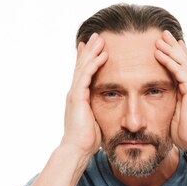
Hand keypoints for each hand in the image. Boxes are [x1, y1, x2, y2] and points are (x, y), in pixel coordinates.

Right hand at [60, 33, 107, 156]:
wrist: (77, 150)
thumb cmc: (88, 140)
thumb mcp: (97, 120)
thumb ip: (101, 111)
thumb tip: (111, 110)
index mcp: (79, 97)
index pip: (83, 73)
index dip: (88, 59)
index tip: (95, 48)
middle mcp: (74, 93)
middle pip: (82, 65)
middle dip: (89, 50)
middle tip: (97, 36)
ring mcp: (74, 94)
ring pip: (83, 67)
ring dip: (92, 52)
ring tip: (100, 39)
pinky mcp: (77, 98)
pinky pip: (86, 76)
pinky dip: (94, 64)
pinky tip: (102, 55)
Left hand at [154, 30, 186, 150]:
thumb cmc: (185, 133)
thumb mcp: (174, 114)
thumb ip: (170, 103)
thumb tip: (159, 100)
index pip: (182, 67)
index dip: (176, 54)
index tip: (167, 44)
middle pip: (183, 60)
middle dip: (173, 46)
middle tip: (163, 33)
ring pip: (181, 62)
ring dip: (170, 50)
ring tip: (159, 39)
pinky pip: (179, 72)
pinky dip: (169, 61)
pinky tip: (160, 54)